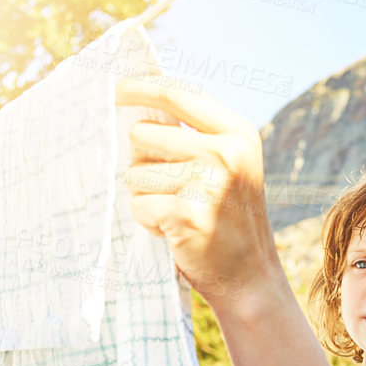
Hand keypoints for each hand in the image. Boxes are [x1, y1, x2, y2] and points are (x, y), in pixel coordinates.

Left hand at [117, 77, 282, 304]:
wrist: (251, 277)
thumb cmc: (228, 218)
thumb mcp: (227, 165)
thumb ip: (194, 134)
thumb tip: (133, 103)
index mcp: (238, 133)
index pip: (175, 94)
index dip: (138, 88)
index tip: (114, 89)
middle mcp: (227, 152)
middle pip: (142, 134)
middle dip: (143, 163)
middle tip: (172, 190)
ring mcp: (209, 183)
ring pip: (134, 172)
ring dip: (146, 196)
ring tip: (178, 212)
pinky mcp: (188, 214)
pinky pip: (139, 206)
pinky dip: (149, 222)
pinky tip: (176, 231)